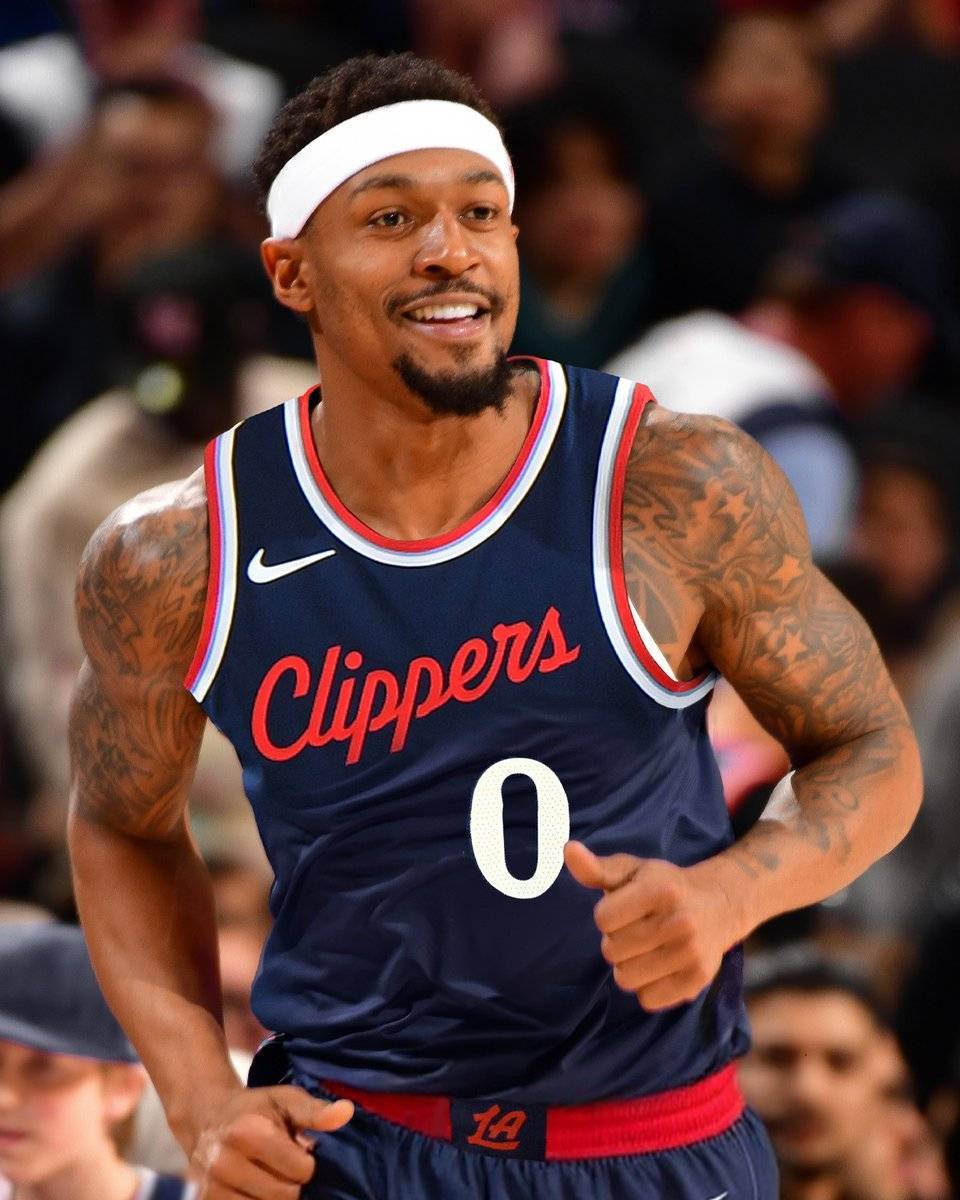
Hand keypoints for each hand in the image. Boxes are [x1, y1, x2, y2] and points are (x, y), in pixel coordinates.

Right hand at [190, 1085, 353, 1198]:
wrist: (206, 1119)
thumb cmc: (255, 1108)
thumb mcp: (286, 1100)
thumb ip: (316, 1111)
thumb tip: (347, 1113)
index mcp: (248, 1132)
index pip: (301, 1170)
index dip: (307, 1163)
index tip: (298, 1151)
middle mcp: (225, 1162)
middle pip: (285, 1196)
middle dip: (292, 1183)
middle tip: (284, 1166)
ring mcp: (211, 1187)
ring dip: (274, 1197)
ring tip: (268, 1175)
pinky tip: (255, 1188)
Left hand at [564, 842, 738, 1011]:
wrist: (719, 904)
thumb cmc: (664, 886)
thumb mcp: (632, 870)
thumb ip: (597, 867)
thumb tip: (568, 850)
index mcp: (659, 889)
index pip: (602, 919)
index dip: (607, 915)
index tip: (624, 909)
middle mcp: (679, 921)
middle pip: (611, 951)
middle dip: (616, 941)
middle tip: (637, 929)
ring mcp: (691, 953)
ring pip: (626, 979)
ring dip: (628, 966)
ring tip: (645, 949)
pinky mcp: (697, 980)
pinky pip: (648, 1000)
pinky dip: (647, 987)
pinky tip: (659, 967)